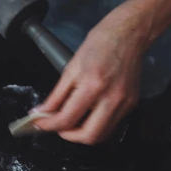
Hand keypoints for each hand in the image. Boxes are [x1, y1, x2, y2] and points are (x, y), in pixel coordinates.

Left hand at [33, 6, 150, 143]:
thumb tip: (41, 112)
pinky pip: (111, 125)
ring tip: (71, 121)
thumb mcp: (71, 67)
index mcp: (93, 86)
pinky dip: (96, 125)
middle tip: (57, 126)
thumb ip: (56, 95)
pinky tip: (87, 114)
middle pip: (88, 136)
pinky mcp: (132, 105)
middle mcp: (111, 99)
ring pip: (101, 135)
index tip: (39, 124)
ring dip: (82, 134)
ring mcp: (125, 104)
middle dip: (68, 136)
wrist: (129, 34)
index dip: (49, 126)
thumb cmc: (99, 44)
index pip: (67, 119)